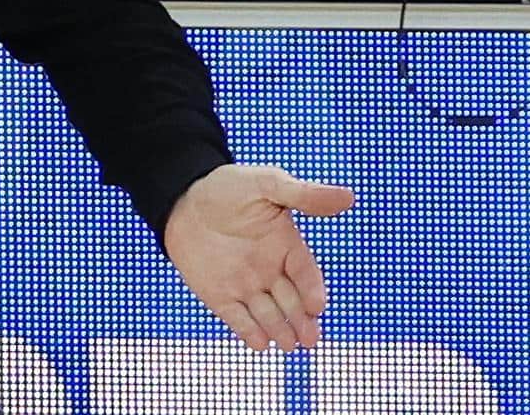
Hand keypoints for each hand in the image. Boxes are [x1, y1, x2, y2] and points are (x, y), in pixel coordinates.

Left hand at [163, 163, 355, 351]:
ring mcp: (246, 285)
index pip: (305, 273)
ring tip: (289, 344)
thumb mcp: (266, 184)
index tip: (317, 305)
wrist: (182, 197)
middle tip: (309, 339)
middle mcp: (270, 270)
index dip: (312, 289)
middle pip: (291, 301)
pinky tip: (259, 343)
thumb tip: (347, 196)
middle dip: (301, 321)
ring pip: (268, 315)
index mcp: (287, 245)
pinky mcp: (220, 296)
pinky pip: (237, 319)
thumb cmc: (228, 187)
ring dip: (279, 330)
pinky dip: (248, 332)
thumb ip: (303, 195)